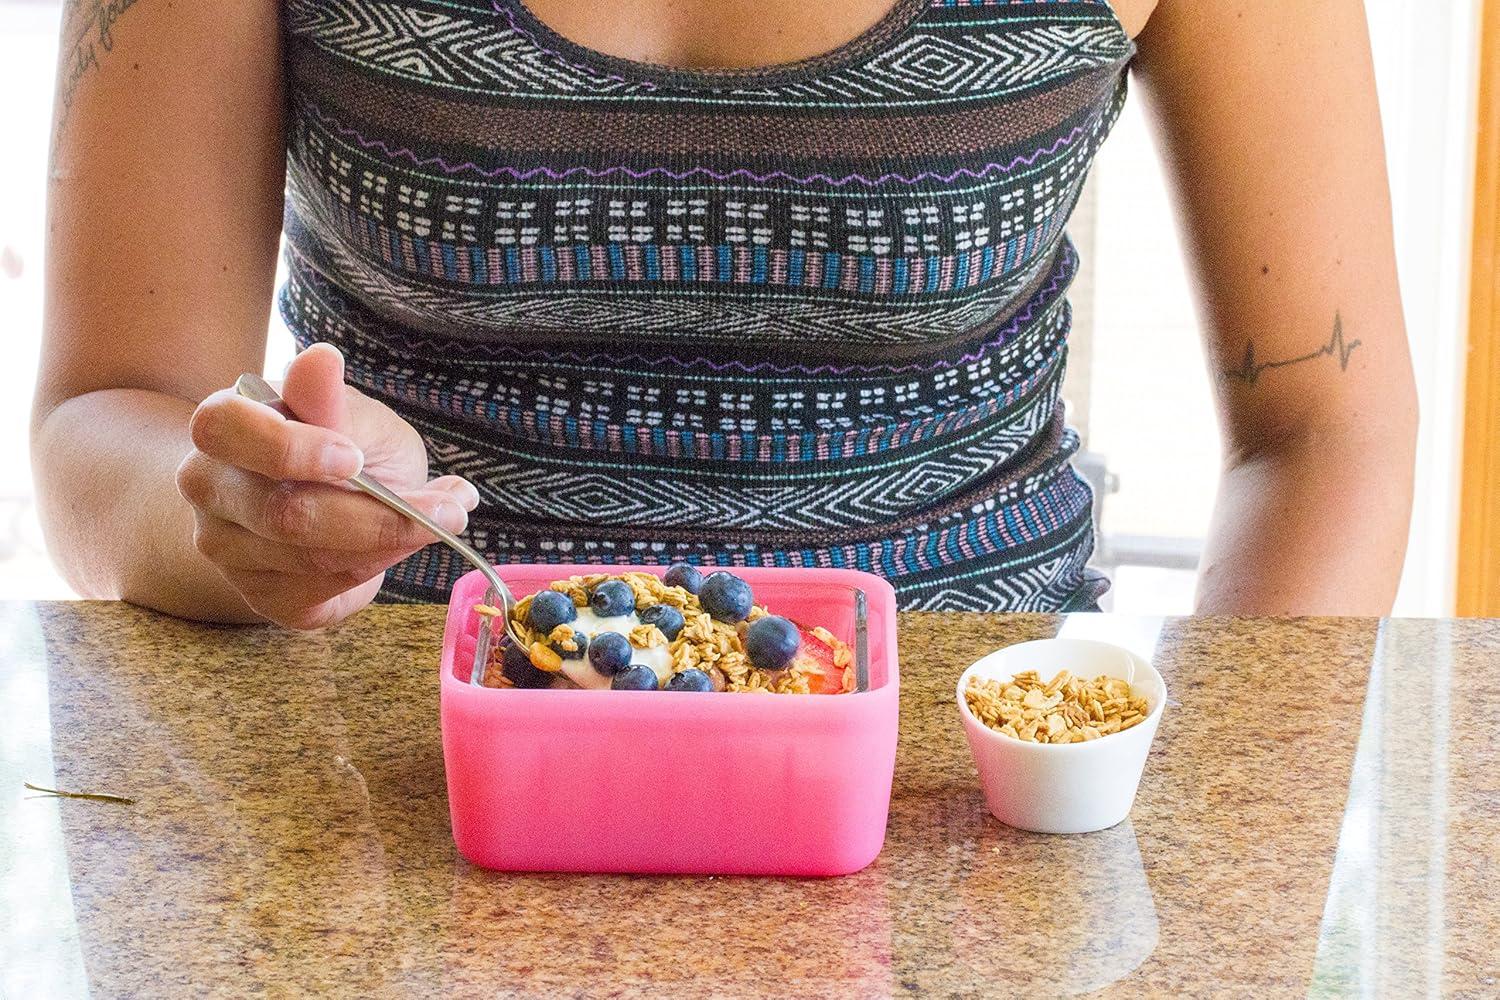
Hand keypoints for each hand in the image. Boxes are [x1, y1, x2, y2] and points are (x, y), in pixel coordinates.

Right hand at [175, 343, 478, 628]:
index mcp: (221, 426)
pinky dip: (379, 568)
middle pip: (283, 515)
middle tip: (450, 507)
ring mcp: (227, 549)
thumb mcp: (350, 414)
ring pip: (316, 560)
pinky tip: (399, 544)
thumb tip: (320, 359)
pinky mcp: (262, 595)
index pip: (226, 431)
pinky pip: (327, 591)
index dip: (292, 449)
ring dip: (395, 542)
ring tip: (445, 517)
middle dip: (379, 516)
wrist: (324, 499)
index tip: (356, 457)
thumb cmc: (340, 443)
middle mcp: (209, 490)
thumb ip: (332, 402)